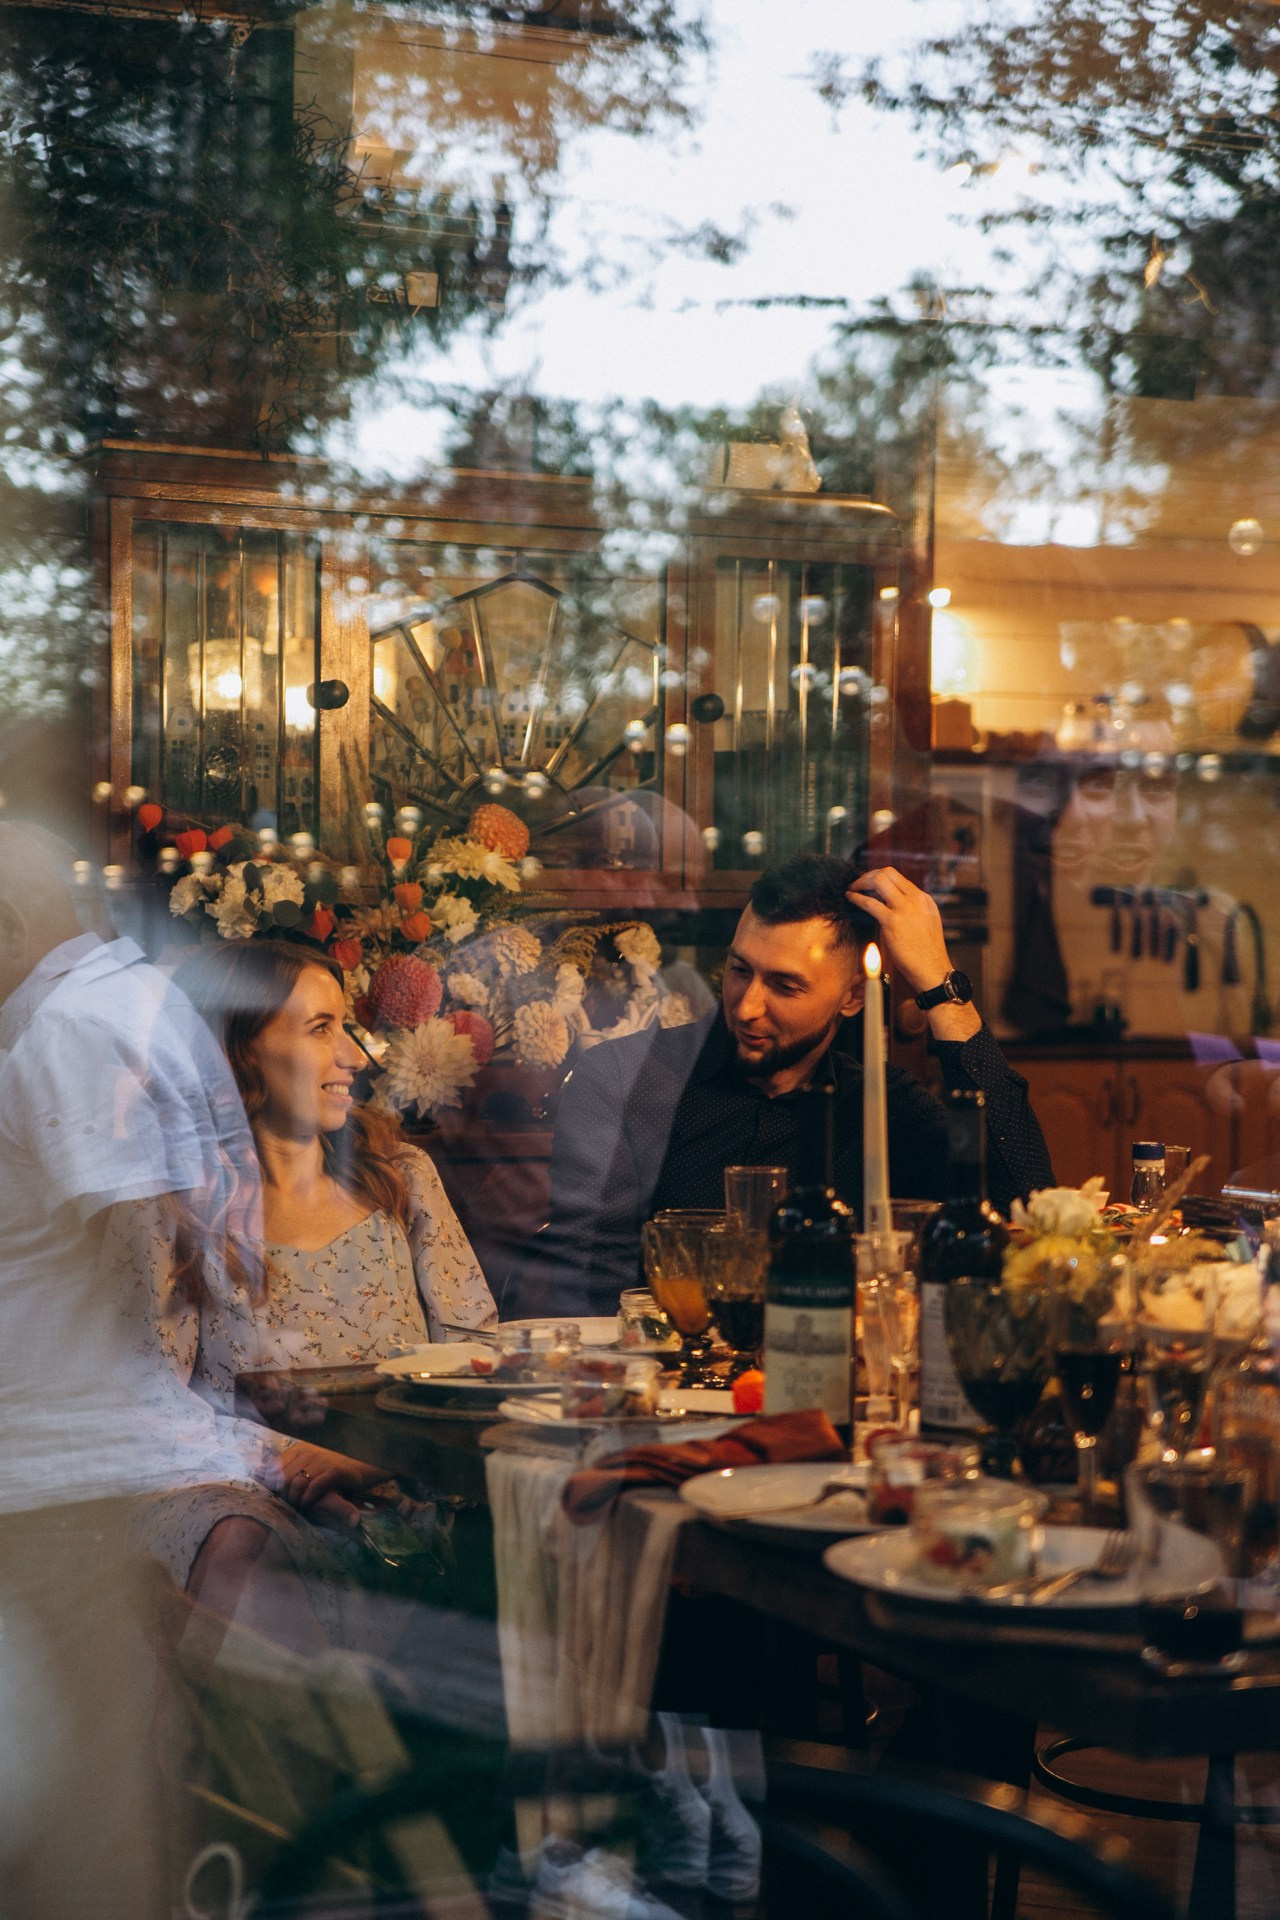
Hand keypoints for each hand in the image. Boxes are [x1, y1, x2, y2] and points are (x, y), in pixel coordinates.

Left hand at [269, 1440, 385, 1527]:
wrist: (362, 1463)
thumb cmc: (332, 1467)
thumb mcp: (308, 1463)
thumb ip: (286, 1467)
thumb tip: (256, 1472)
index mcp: (300, 1448)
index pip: (274, 1467)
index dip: (270, 1485)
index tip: (272, 1497)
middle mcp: (309, 1452)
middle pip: (283, 1478)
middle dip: (281, 1496)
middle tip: (285, 1506)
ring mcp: (322, 1460)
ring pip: (297, 1483)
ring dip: (294, 1500)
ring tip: (297, 1508)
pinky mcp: (335, 1471)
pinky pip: (314, 1487)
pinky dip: (309, 1499)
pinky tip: (309, 1505)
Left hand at [845, 866, 951, 994]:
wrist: (933, 970)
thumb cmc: (926, 953)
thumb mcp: (925, 924)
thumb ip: (912, 911)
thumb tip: (890, 905)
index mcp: (924, 899)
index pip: (898, 877)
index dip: (878, 877)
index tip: (867, 885)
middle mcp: (916, 900)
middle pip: (887, 873)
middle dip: (868, 876)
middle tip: (857, 885)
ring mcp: (905, 909)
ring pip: (879, 880)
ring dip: (861, 883)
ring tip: (851, 889)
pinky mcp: (893, 922)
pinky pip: (870, 903)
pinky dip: (857, 898)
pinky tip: (849, 898)